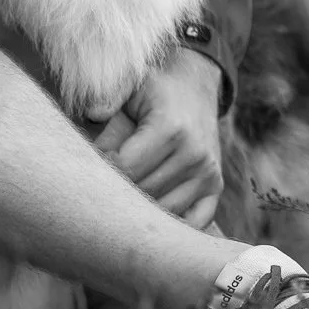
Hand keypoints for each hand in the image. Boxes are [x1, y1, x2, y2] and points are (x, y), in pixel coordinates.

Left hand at [91, 48, 224, 228]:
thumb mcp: (131, 84)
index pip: (126, 168)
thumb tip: (93, 114)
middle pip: (142, 192)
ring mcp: (208, 173)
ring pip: (164, 211)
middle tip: (103, 184)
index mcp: (170, 128)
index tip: (93, 167)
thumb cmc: (153, 90)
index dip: (103, 172)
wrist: (194, 88)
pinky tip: (153, 215)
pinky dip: (172, 224)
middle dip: (118, 191)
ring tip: (124, 195)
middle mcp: (194, 153)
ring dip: (141, 209)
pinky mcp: (215, 187)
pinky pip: (194, 221)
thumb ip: (110, 96)